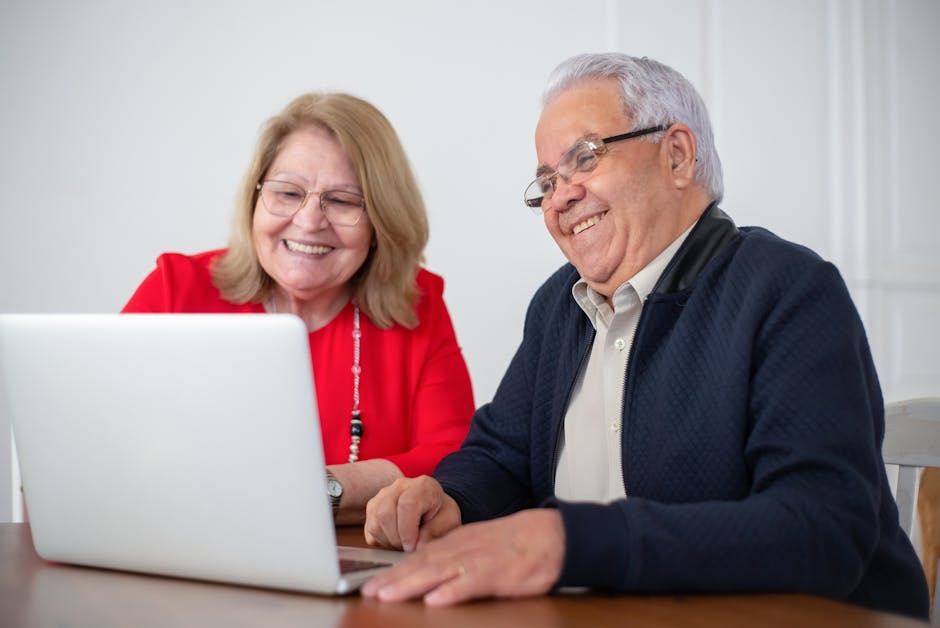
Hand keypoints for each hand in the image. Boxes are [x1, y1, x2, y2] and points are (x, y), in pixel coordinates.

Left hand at [361, 508, 564, 605]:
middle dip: (393, 579)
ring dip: (411, 584)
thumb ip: (454, 556)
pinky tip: (435, 601)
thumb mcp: (479, 544)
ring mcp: (478, 560)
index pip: (418, 557)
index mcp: (457, 541)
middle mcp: (462, 549)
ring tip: (388, 596)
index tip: (371, 583)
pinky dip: (452, 591)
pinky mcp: (497, 573)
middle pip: (421, 564)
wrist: (551, 535)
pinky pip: (470, 583)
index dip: (393, 571)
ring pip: (438, 572)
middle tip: (368, 591)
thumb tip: (427, 573)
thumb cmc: (515, 543)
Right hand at [364, 475, 460, 551]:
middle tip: (409, 548)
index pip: (407, 505)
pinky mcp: (371, 510)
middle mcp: (398, 487)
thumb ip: (435, 532)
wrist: (432, 505)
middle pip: (385, 514)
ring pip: (375, 524)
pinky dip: (381, 542)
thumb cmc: (441, 512)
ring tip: (404, 543)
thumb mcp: (449, 521)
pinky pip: (370, 531)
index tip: (412, 547)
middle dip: (397, 539)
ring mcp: (381, 497)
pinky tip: (395, 540)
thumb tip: (417, 546)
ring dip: (389, 542)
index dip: (407, 530)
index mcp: (421, 486)